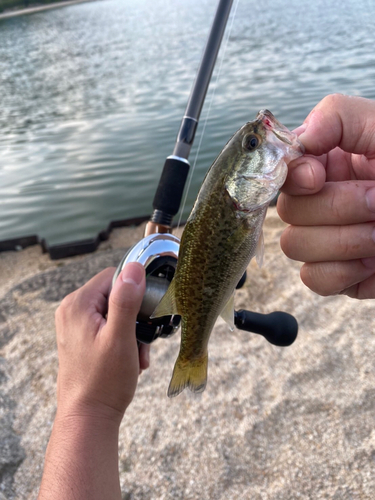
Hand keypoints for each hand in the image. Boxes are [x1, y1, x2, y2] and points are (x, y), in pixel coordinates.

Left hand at [55, 263, 146, 422]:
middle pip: (114, 295)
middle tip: (141, 343)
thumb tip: (134, 268)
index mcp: (77, 304)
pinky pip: (107, 327)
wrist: (88, 418)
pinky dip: (122, 340)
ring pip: (114, 313)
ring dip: (131, 332)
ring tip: (136, 356)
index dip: (133, 293)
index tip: (142, 317)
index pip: (114, 277)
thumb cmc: (104, 381)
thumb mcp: (121, 337)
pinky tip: (129, 360)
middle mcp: (71, 310)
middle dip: (134, 318)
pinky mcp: (79, 337)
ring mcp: (74, 325)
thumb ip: (126, 300)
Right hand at [277, 94, 374, 298]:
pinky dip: (342, 272)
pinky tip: (371, 261)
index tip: (320, 177)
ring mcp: (326, 239)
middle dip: (337, 208)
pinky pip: (314, 279)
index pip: (282, 171)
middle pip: (288, 210)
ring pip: (295, 245)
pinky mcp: (337, 274)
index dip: (294, 177)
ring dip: (344, 241)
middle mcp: (321, 200)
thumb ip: (339, 117)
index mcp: (329, 163)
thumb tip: (298, 141)